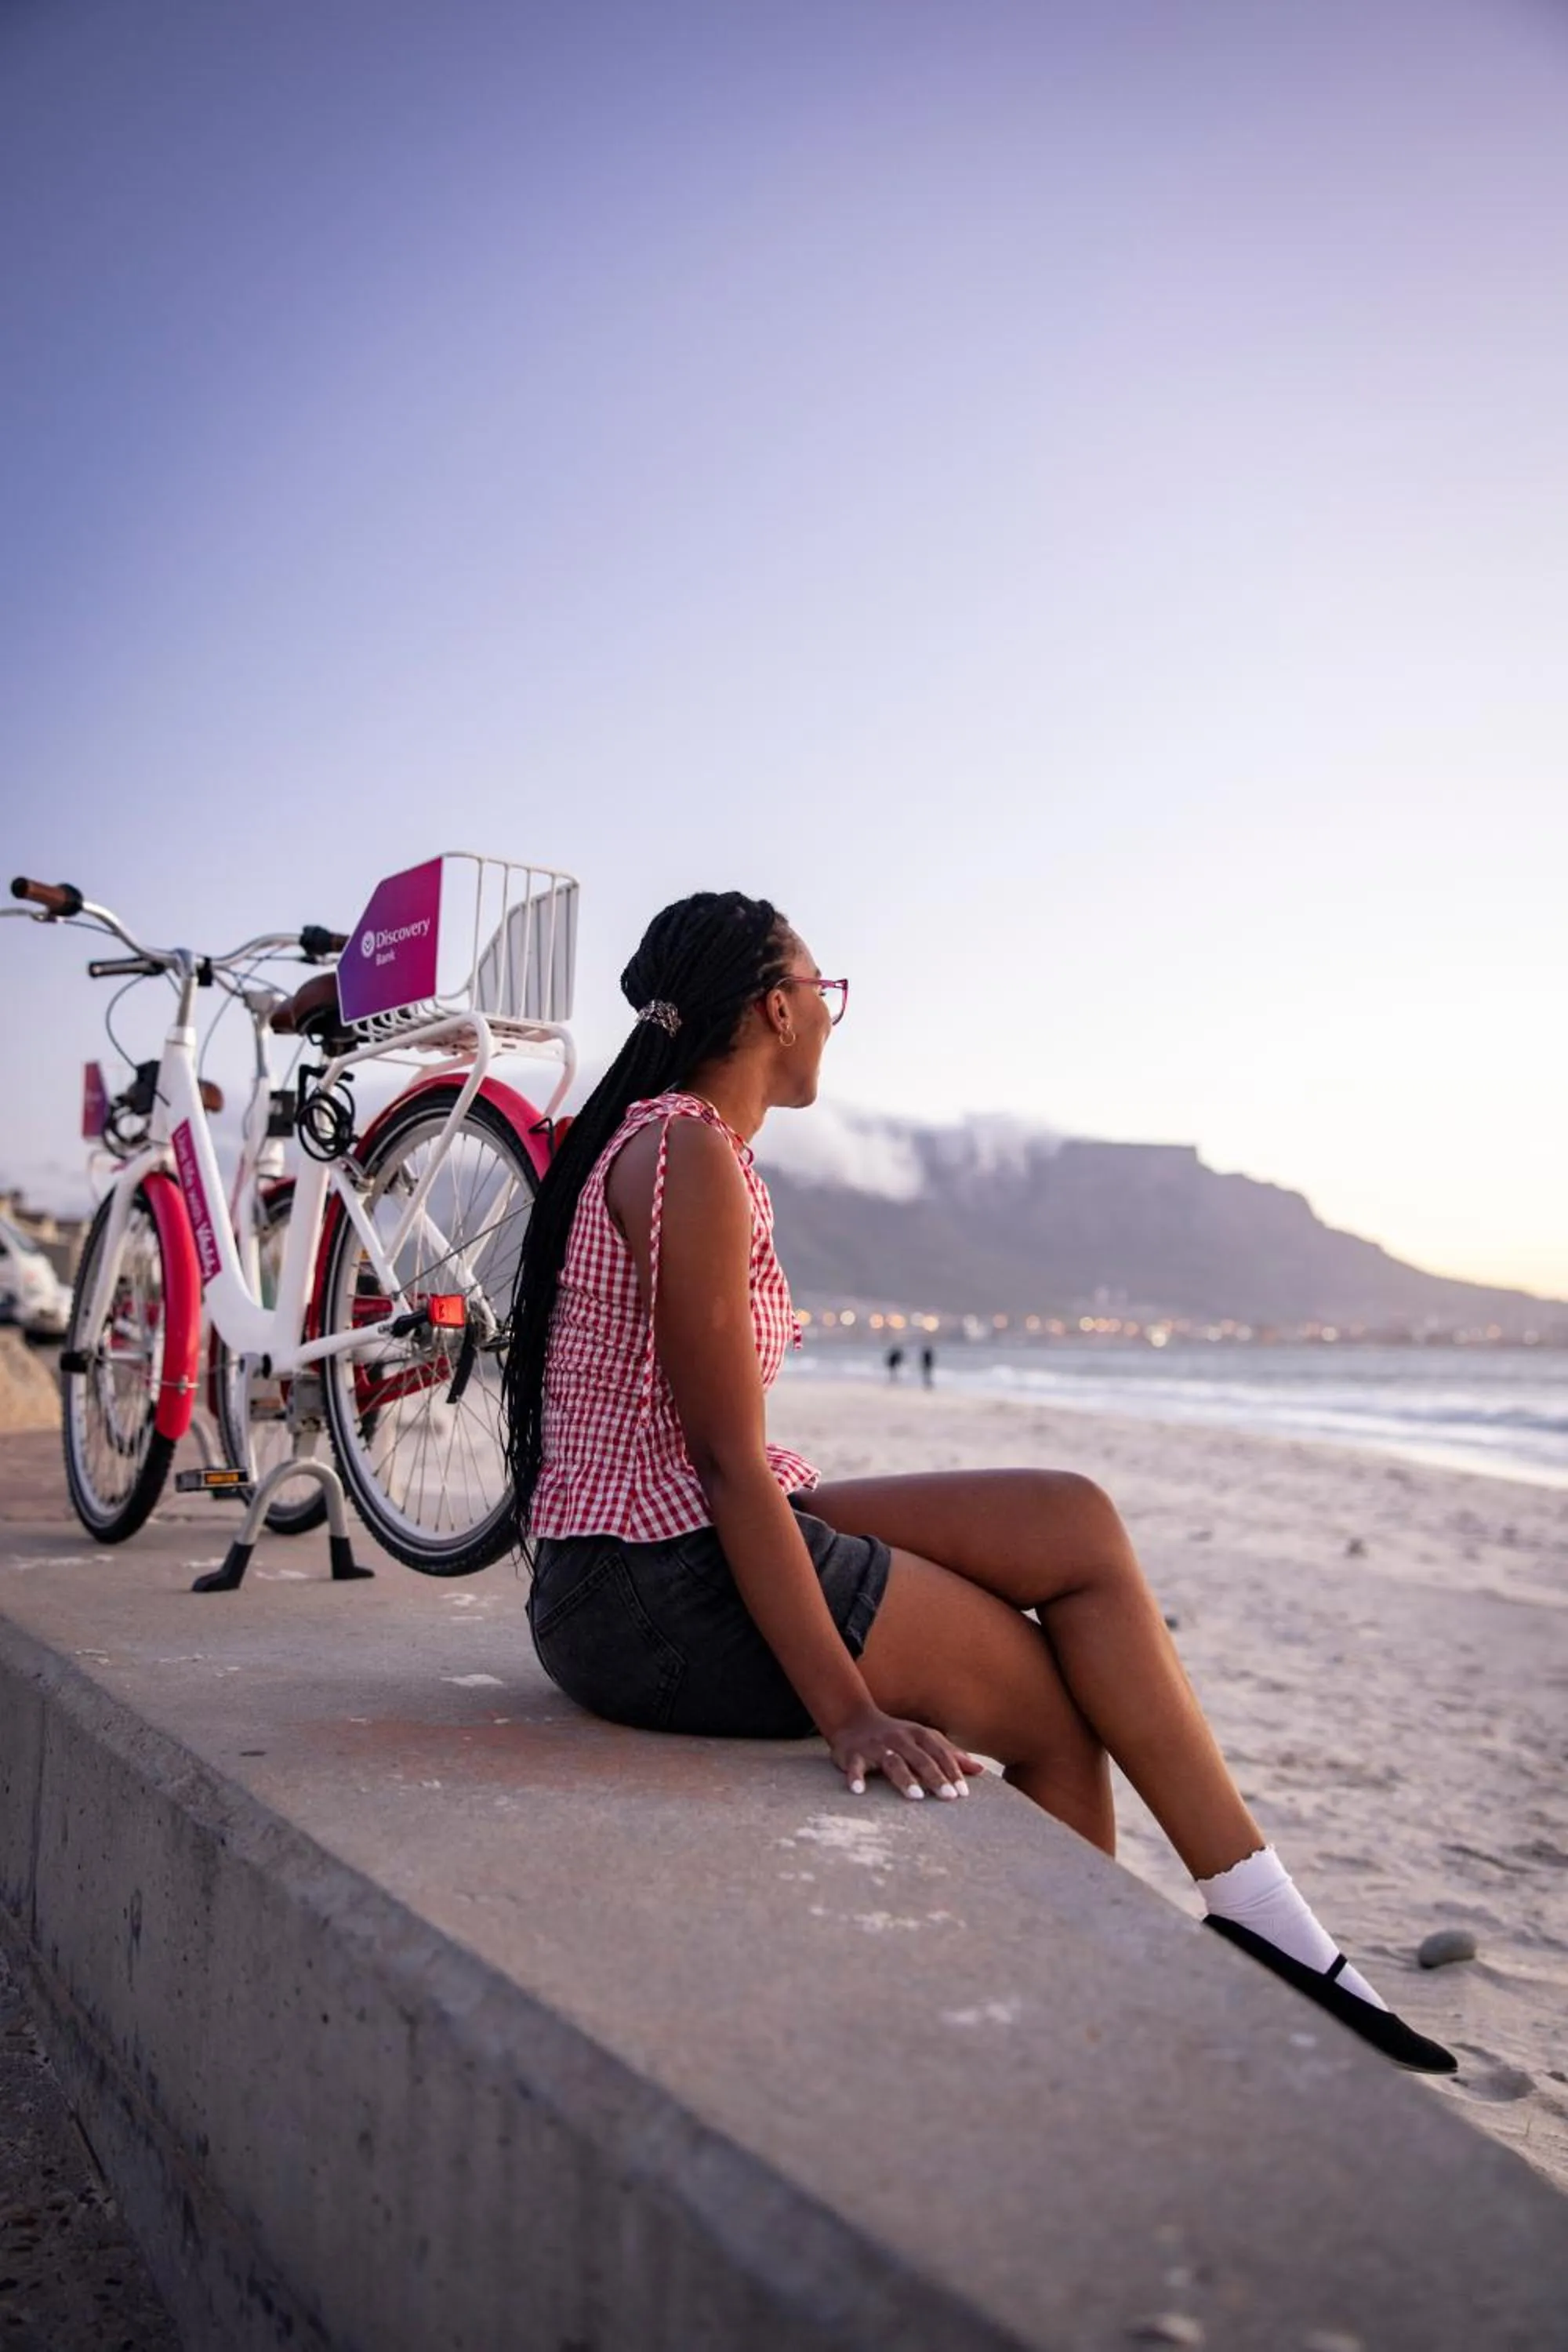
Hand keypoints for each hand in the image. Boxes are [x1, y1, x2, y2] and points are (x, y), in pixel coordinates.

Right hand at [825, 1706, 983, 1801]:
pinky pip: (855, 1765)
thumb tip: (980, 1770)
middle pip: (919, 1758)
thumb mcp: (924, 1740)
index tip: (964, 1792)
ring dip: (904, 1778)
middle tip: (948, 1797)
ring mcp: (875, 1745)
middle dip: (935, 1776)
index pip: (939, 1752)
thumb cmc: (897, 1736)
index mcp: (918, 1734)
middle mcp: (898, 1738)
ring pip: (892, 1761)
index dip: (952, 1771)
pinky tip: (859, 1791)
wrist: (853, 1719)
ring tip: (916, 1796)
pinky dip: (856, 1777)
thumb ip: (950, 1754)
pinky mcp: (853, 1753)